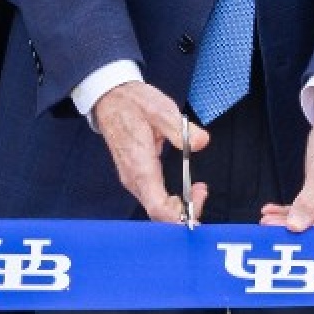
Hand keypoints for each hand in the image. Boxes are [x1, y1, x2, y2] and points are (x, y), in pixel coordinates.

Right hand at [89, 81, 208, 223]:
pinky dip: (171, 202)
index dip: (182, 212)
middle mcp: (134, 179)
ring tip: (198, 190)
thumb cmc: (134, 104)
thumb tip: (201, 143)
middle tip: (202, 191)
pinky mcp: (135, 176)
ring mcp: (133, 179)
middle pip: (159, 215)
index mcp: (140, 166)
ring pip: (156, 209)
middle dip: (184, 212)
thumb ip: (182, 130)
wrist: (111, 98)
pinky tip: (185, 191)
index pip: (159, 209)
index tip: (199, 193)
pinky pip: (154, 199)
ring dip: (179, 207)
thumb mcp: (163, 110)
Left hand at [265, 97, 313, 231]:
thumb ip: (309, 203)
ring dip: (288, 217)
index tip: (286, 234)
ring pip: (311, 216)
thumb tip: (296, 227)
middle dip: (294, 225)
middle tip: (269, 227)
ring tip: (267, 219)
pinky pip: (308, 206)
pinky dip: (291, 208)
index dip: (309, 232)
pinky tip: (273, 210)